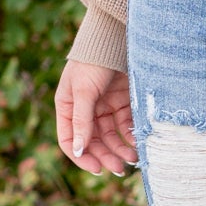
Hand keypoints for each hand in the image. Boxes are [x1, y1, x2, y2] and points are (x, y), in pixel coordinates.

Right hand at [55, 60, 137, 175]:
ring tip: (133, 158)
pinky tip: (138, 141)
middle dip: (106, 155)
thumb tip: (78, 151)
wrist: (116, 37)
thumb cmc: (94, 61)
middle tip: (120, 169)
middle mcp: (85, 109)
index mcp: (67, 107)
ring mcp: (104, 105)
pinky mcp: (123, 101)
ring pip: (112, 135)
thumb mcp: (85, 91)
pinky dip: (131, 134)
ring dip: (121, 148)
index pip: (70, 140)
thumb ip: (82, 121)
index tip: (97, 169)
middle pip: (93, 141)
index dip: (82, 156)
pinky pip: (126, 124)